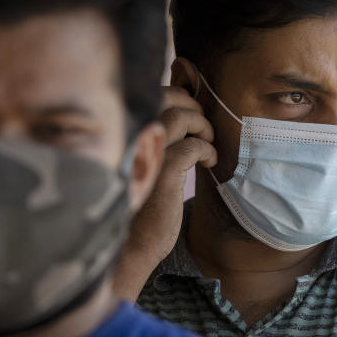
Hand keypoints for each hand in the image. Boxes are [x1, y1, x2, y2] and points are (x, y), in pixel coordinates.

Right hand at [112, 86, 216, 300]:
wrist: (130, 242)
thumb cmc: (139, 203)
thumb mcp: (143, 163)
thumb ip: (154, 140)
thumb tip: (183, 116)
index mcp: (127, 131)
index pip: (153, 93)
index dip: (177, 95)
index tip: (192, 109)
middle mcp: (133, 136)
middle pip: (167, 97)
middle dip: (192, 104)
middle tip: (202, 123)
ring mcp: (147, 152)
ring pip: (181, 117)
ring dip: (202, 124)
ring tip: (208, 139)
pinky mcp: (163, 173)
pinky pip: (193, 147)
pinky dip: (207, 149)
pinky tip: (210, 162)